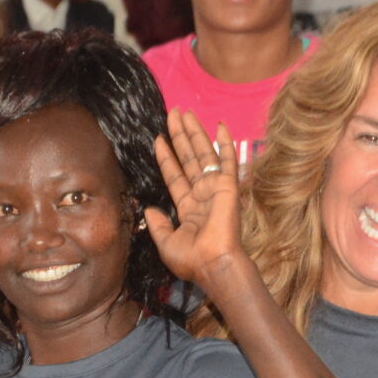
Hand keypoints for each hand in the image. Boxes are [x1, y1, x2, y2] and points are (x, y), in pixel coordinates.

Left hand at [145, 110, 241, 290]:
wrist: (213, 264)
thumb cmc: (190, 259)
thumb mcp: (166, 242)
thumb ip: (157, 224)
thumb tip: (149, 209)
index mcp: (187, 207)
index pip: (174, 175)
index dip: (166, 156)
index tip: (158, 138)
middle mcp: (201, 194)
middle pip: (187, 158)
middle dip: (179, 136)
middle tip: (173, 114)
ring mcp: (215, 188)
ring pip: (202, 154)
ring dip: (194, 133)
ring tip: (185, 113)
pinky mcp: (228, 185)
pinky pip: (226, 159)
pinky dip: (224, 142)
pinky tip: (220, 126)